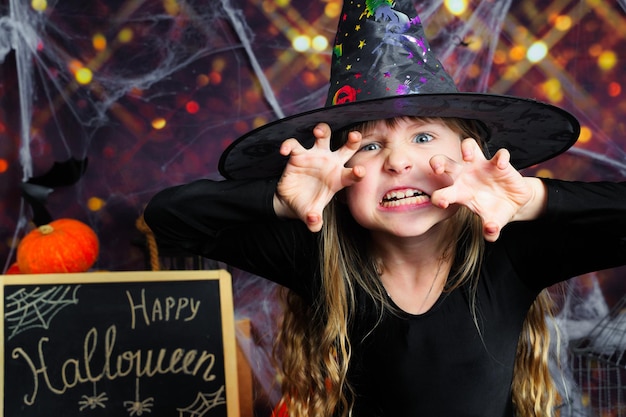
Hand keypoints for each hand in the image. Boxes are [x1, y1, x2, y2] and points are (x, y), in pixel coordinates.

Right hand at [274, 123, 365, 231]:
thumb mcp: (310, 216)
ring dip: (322, 131)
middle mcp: (331, 164)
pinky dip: (289, 145)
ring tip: (318, 132)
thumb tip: (313, 222)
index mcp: (338, 179)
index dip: (357, 172)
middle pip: (347, 147)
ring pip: (323, 137)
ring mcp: (315, 157)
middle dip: (353, 140)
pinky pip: (294, 144)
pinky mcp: (298, 155)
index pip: (352, 174)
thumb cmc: (307, 206)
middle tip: (354, 136)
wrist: (290, 201)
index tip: (359, 171)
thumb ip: (313, 220)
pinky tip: (284, 152)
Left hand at [429, 139, 543, 240]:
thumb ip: (491, 231)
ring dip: (466, 148)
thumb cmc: (495, 211)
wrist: (514, 202)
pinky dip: (501, 157)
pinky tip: (502, 166)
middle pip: (444, 162)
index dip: (437, 197)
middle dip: (437, 162)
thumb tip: (491, 232)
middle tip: (438, 168)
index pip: (441, 193)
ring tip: (467, 156)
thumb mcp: (493, 223)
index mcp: (458, 192)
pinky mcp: (499, 163)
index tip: (441, 203)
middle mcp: (465, 175)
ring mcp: (481, 166)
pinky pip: (499, 154)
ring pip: (468, 146)